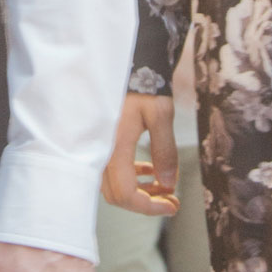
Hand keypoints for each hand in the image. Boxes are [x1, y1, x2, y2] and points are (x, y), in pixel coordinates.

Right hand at [101, 92, 179, 215]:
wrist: (127, 63)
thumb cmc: (143, 83)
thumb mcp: (160, 114)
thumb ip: (165, 150)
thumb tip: (169, 183)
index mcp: (114, 146)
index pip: (127, 193)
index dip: (151, 207)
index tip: (173, 205)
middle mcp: (100, 152)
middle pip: (118, 195)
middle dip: (146, 202)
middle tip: (172, 199)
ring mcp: (98, 148)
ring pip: (114, 185)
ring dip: (140, 191)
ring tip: (165, 186)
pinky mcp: (102, 143)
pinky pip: (113, 171)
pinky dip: (132, 177)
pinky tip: (151, 170)